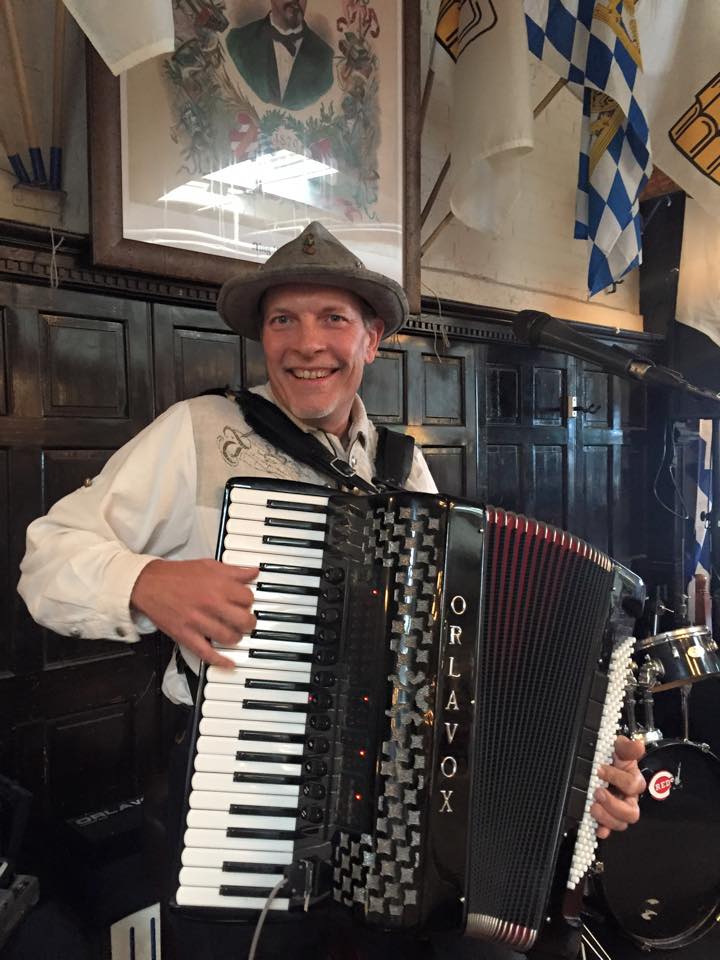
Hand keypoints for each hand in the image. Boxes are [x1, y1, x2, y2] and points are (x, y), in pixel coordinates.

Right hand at [130, 558, 257, 667]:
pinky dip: (220, 660)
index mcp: (219, 585)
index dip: (249, 601)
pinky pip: (206, 652)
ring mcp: (198, 621)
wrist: (149, 584)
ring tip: (234, 633)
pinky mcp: (186, 635)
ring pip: (229, 637)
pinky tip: (229, 663)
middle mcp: (211, 604)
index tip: (245, 602)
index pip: (248, 598)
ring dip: (236, 637)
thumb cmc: (178, 575)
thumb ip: (233, 571)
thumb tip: (253, 572)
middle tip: (245, 621)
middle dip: (248, 622)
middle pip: (244, 620)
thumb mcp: (209, 566)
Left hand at [592, 735, 645, 838]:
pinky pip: (608, 829)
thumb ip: (628, 747)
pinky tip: (596, 827)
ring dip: (606, 817)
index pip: (632, 785)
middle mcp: (628, 799)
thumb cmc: (614, 759)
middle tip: (598, 792)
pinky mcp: (607, 817)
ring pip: (620, 823)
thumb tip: (638, 745)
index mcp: (633, 782)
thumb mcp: (619, 750)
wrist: (602, 765)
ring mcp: (617, 810)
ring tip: (592, 806)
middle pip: (631, 813)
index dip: (617, 778)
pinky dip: (602, 830)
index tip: (600, 769)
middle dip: (613, 804)